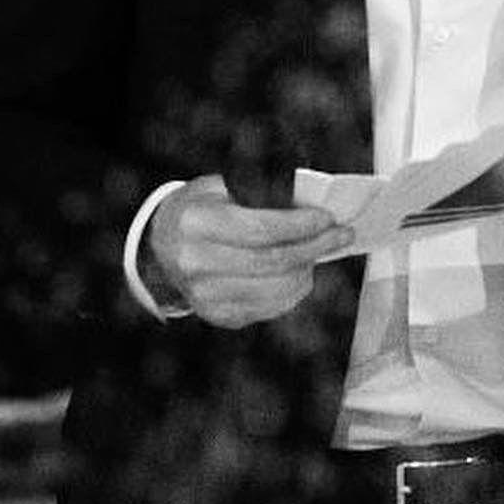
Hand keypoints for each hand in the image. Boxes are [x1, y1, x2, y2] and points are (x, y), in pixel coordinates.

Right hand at [141, 173, 353, 328]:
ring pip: (274, 289)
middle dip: (315, 247)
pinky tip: (302, 274)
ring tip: (321, 253)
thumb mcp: (218, 187)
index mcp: (196, 224)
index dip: (301, 225)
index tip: (328, 218)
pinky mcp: (217, 315)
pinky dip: (293, 292)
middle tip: (342, 235)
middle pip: (272, 261)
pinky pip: (267, 308)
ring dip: (307, 271)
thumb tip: (312, 201)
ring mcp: (204, 296)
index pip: (261, 229)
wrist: (161, 245)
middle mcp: (195, 263)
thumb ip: (257, 193)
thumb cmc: (200, 209)